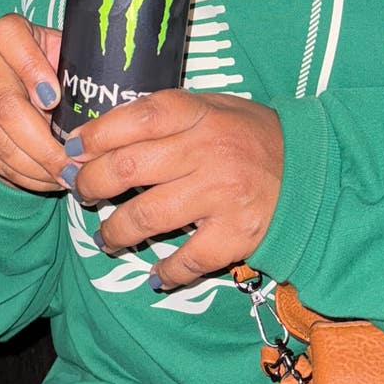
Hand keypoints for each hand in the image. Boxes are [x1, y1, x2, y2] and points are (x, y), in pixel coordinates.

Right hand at [0, 13, 67, 191]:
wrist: (23, 77)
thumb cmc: (57, 64)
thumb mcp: (69, 52)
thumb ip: (80, 65)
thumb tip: (114, 100)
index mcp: (8, 33)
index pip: (9, 38)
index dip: (31, 68)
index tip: (54, 99)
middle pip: (4, 105)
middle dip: (42, 143)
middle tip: (72, 164)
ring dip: (35, 167)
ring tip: (66, 177)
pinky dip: (24, 176)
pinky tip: (48, 180)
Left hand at [71, 92, 283, 288]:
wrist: (312, 172)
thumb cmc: (249, 135)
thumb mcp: (211, 107)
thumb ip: (162, 117)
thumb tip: (98, 136)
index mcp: (197, 113)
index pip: (135, 119)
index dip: (95, 135)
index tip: (71, 148)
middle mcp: (207, 151)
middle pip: (128, 168)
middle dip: (90, 182)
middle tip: (78, 190)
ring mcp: (221, 194)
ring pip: (147, 217)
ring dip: (115, 231)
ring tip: (106, 236)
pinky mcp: (237, 235)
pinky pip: (188, 260)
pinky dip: (165, 272)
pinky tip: (155, 275)